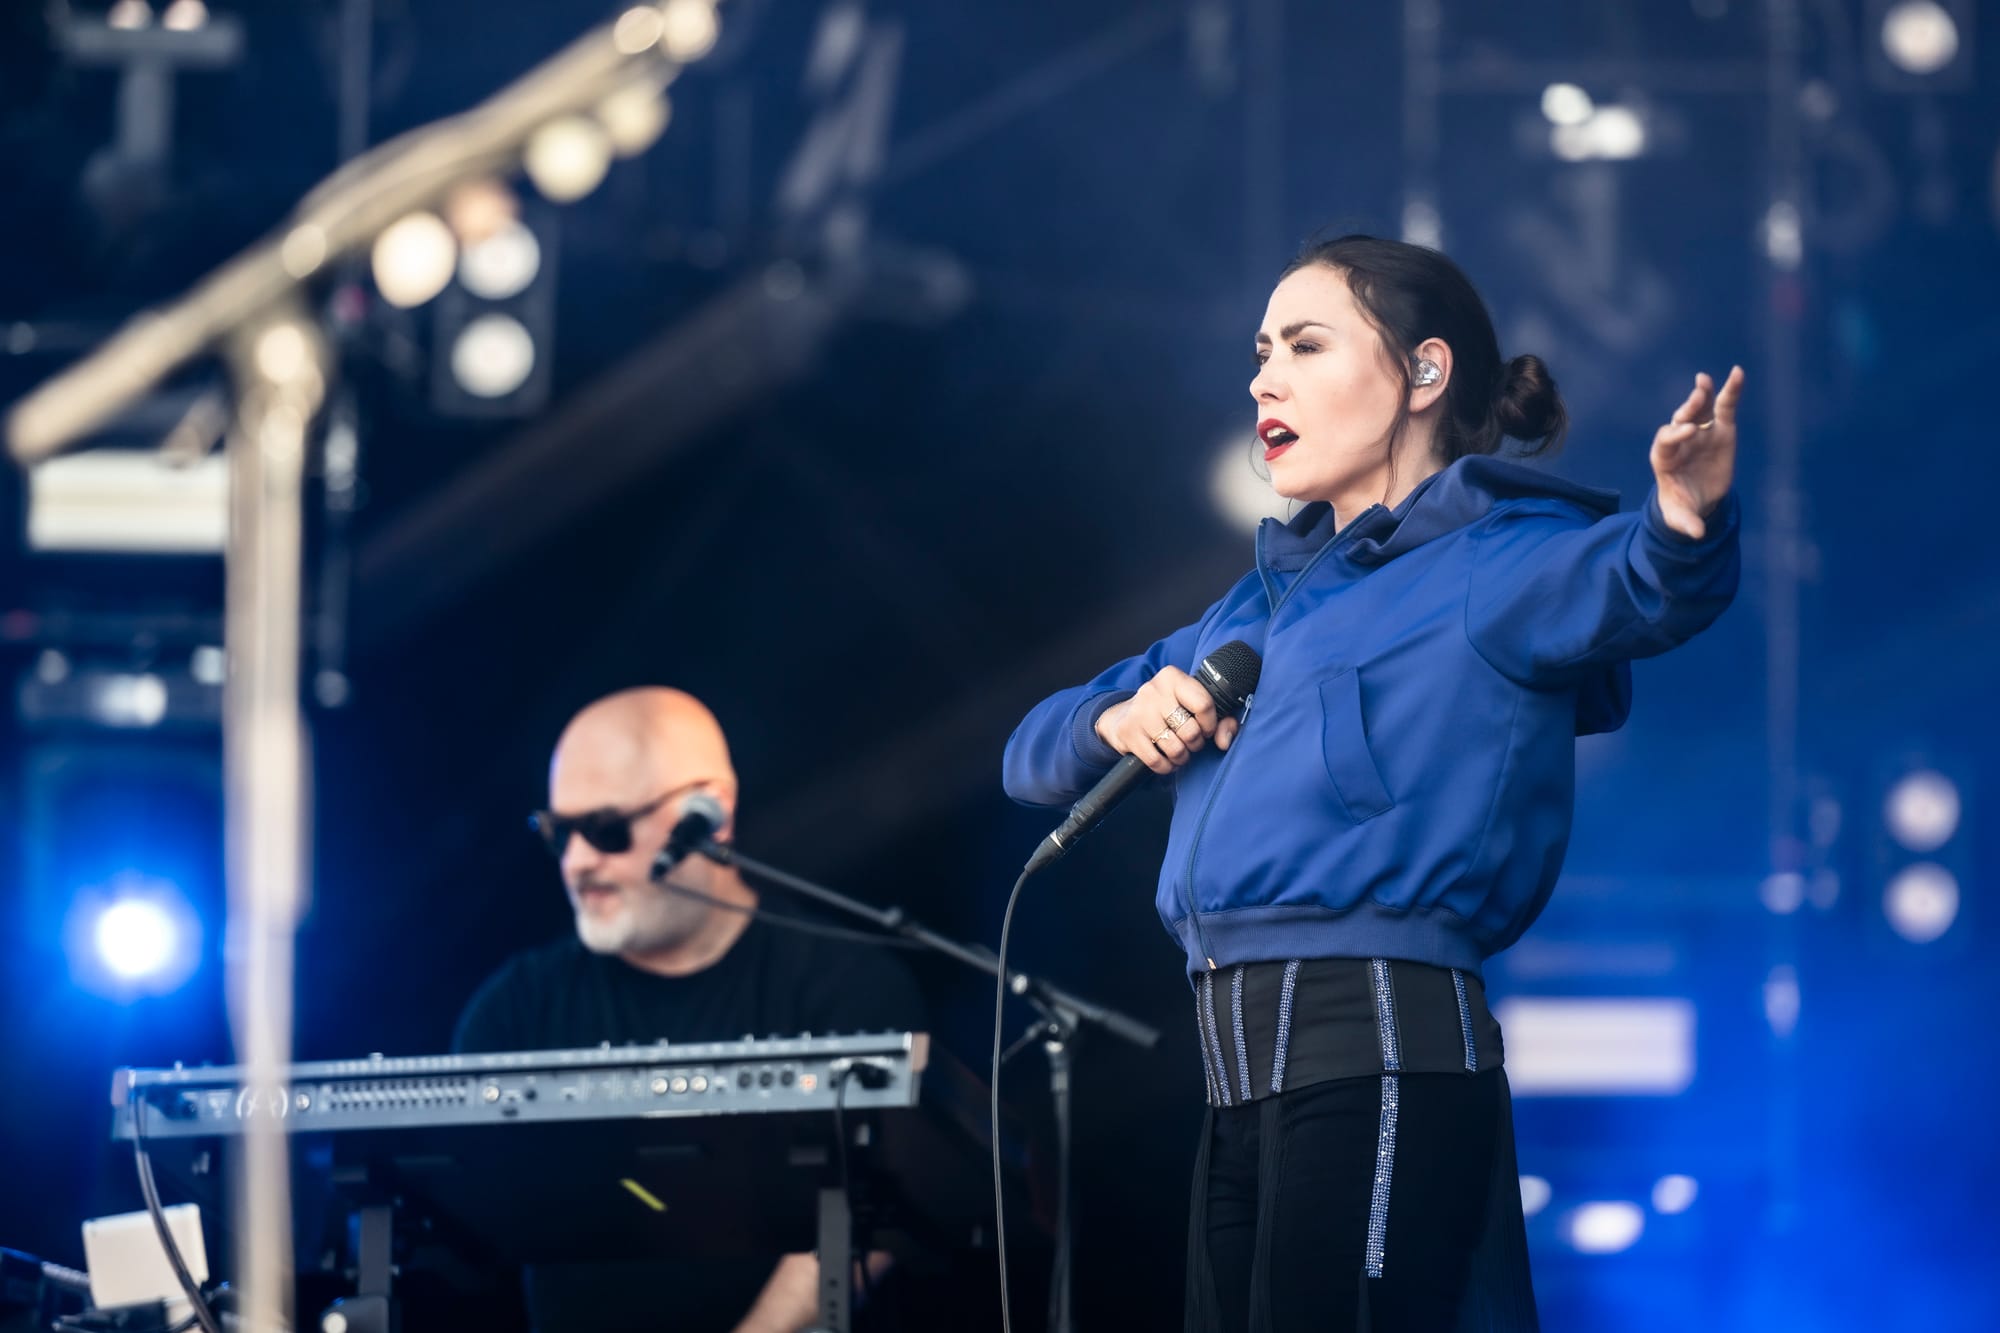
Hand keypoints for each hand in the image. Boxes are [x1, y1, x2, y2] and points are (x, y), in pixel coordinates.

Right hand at [1095, 666, 1236, 775]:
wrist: (1124, 714)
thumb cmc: (1167, 710)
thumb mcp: (1193, 705)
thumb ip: (1221, 720)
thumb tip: (1225, 741)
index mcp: (1172, 677)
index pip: (1204, 704)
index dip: (1210, 724)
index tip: (1206, 729)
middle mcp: (1153, 691)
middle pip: (1190, 730)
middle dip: (1196, 743)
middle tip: (1191, 741)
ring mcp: (1138, 712)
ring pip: (1174, 748)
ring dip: (1181, 756)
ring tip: (1180, 751)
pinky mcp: (1127, 732)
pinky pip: (1156, 760)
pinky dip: (1166, 766)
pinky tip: (1167, 760)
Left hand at [1651, 365, 1743, 539]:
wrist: (1698, 498)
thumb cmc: (1683, 505)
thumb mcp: (1681, 516)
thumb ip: (1686, 522)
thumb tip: (1695, 533)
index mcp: (1664, 458)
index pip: (1665, 441)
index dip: (1674, 435)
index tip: (1687, 432)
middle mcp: (1681, 440)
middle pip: (1680, 420)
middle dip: (1686, 411)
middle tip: (1693, 404)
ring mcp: (1701, 432)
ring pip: (1699, 409)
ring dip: (1702, 395)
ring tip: (1705, 381)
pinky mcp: (1721, 429)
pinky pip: (1725, 407)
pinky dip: (1731, 391)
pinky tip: (1738, 373)